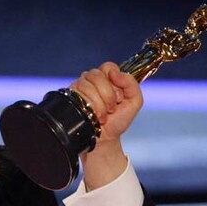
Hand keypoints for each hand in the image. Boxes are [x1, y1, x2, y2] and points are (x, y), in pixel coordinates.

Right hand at [69, 62, 143, 189]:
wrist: (106, 139)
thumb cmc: (118, 119)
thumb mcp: (134, 101)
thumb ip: (131, 83)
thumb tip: (116, 72)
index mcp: (108, 78)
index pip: (108, 66)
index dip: (114, 79)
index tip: (119, 96)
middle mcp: (93, 80)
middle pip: (97, 74)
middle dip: (108, 94)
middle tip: (112, 108)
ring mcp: (81, 87)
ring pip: (88, 84)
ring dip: (100, 103)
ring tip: (104, 115)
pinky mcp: (72, 96)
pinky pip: (80, 93)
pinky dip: (92, 107)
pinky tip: (95, 116)